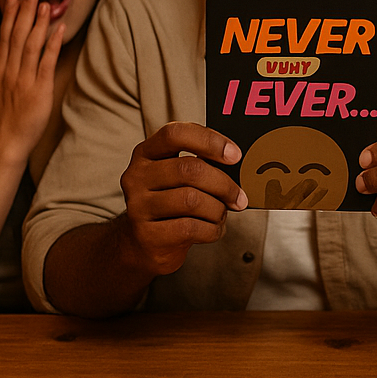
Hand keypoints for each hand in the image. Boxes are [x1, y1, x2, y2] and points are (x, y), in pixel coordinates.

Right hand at [0, 0, 63, 162]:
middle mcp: (10, 70)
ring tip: (45, 5)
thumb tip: (19, 51)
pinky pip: (46, 63)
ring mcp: (24, 79)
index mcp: (2, 68)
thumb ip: (11, 68)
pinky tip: (59, 31)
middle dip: (24, 12)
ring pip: (30, 45)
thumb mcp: (5, 86)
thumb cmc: (10, 114)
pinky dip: (52, 45)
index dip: (9, 15)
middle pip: (17, 35)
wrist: (9, 139)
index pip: (5, 36)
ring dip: (38, 24)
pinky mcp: (38, 89)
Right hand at [118, 122, 245, 274]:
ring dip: (217, 209)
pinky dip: (211, 229)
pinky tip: (212, 229)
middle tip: (239, 197)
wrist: (144, 243)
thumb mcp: (177, 178)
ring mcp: (138, 206)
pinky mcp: (147, 234)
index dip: (209, 141)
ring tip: (220, 214)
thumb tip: (236, 164)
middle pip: (189, 169)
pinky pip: (190, 228)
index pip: (175, 134)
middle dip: (223, 184)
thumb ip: (199, 165)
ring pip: (192, 200)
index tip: (235, 155)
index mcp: (146, 153)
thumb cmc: (169, 205)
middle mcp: (137, 176)